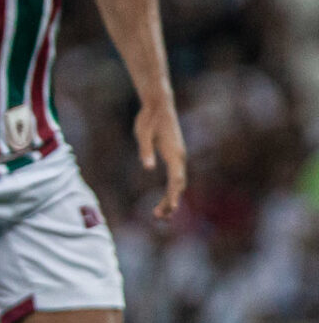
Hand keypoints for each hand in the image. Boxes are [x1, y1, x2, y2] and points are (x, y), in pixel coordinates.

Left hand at [136, 99, 186, 218]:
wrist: (159, 105)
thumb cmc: (148, 119)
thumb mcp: (142, 134)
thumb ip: (145, 151)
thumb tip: (148, 168)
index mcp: (173, 154)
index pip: (176, 179)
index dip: (173, 195)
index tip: (170, 209)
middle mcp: (180, 157)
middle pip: (178, 185)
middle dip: (171, 202)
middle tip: (158, 217)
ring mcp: (179, 156)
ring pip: (178, 182)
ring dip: (172, 198)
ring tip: (160, 215)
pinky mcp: (175, 155)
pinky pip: (176, 177)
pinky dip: (172, 190)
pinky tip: (166, 198)